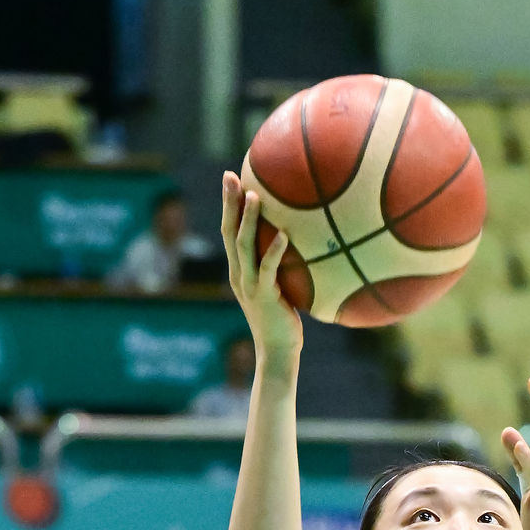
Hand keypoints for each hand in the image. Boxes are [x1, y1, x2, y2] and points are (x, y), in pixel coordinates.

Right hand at [221, 172, 302, 371]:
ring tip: (254, 195)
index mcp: (239, 271)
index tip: (231, 178)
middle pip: (228, 232)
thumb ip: (281, 267)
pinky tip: (283, 234)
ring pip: (243, 247)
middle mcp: (238, 275)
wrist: (277, 353)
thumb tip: (301, 243)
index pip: (228, 232)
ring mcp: (249, 286)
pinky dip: (274, 251)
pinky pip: (267, 269)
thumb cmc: (283, 322)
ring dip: (247, 220)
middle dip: (229, 203)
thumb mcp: (279, 289)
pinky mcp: (264, 297)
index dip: (228, 206)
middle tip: (230, 176)